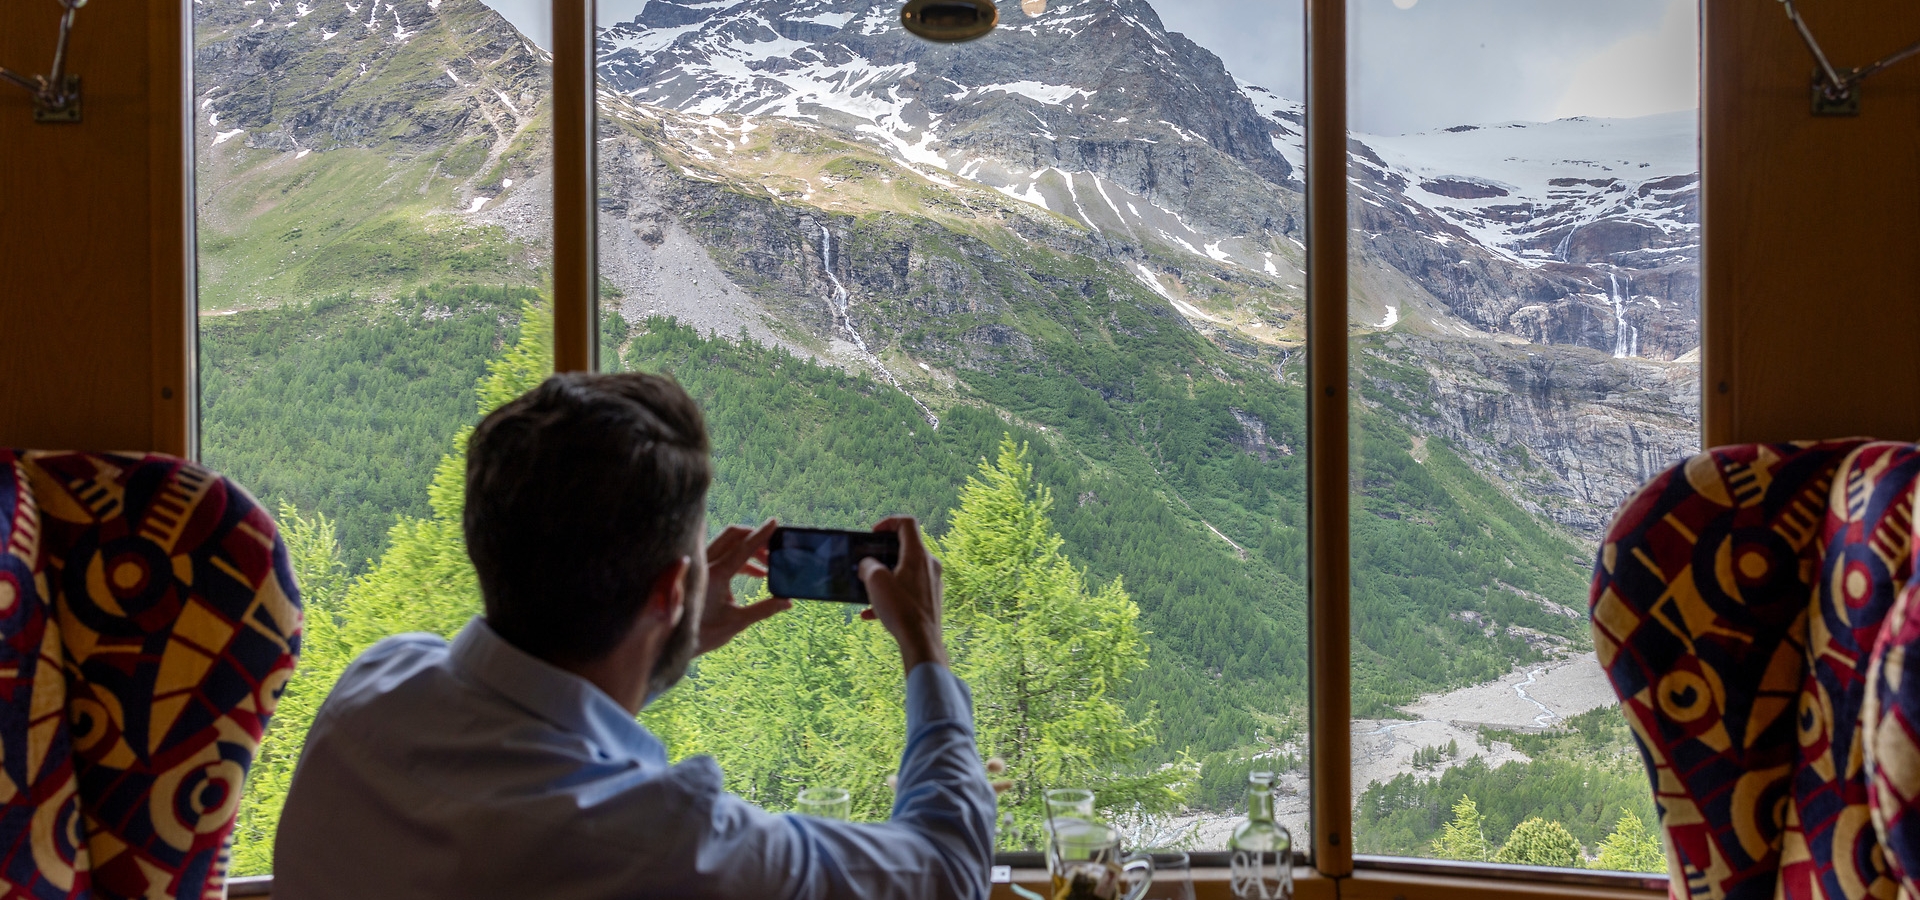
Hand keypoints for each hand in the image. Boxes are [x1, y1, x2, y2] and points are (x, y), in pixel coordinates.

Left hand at [696, 519, 791, 655]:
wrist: (677, 640)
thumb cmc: (705, 633)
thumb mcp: (738, 622)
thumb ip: (764, 609)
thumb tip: (787, 602)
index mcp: (716, 575)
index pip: (743, 548)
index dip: (761, 535)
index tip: (774, 522)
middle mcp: (706, 565)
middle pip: (733, 535)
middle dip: (755, 537)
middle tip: (773, 548)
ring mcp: (701, 565)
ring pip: (727, 542)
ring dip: (748, 547)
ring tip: (767, 564)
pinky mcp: (701, 570)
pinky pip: (722, 553)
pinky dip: (740, 557)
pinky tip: (756, 573)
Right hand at [858, 516, 949, 672]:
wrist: (921, 642)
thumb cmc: (900, 609)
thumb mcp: (875, 581)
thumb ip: (868, 565)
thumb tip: (867, 565)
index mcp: (918, 554)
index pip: (907, 523)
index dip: (888, 522)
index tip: (873, 534)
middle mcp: (929, 565)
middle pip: (905, 548)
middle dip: (881, 555)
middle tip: (866, 563)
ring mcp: (932, 583)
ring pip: (904, 572)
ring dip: (884, 578)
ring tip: (867, 591)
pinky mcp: (930, 600)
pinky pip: (907, 591)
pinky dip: (890, 597)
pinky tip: (871, 614)